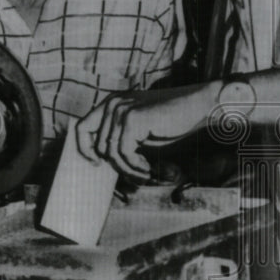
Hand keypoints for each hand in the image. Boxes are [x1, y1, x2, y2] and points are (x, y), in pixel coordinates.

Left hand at [76, 82, 216, 180]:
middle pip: (100, 146)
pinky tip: (150, 168)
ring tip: (146, 174)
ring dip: (129, 169)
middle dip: (117, 166)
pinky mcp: (132, 119)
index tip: (97, 164)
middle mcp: (112, 103)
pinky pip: (124, 153)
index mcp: (111, 103)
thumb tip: (105, 162)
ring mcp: (121, 109)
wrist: (197, 106)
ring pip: (112, 153)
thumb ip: (121, 139)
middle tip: (136, 175)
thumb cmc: (172, 121)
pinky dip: (136, 166)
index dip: (84, 149)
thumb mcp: (141, 131)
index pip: (82, 127)